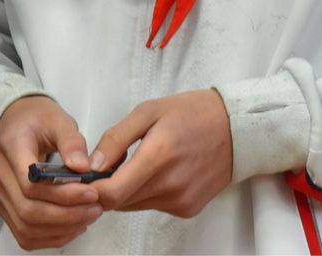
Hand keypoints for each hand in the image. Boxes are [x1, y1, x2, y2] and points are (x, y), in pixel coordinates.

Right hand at [0, 96, 102, 250]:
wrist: (16, 122)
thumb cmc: (38, 119)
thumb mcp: (58, 118)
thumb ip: (71, 141)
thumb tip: (82, 168)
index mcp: (12, 147)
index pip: (30, 183)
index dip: (62, 194)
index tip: (90, 191)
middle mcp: (1, 175)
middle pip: (28, 210)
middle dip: (66, 215)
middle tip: (95, 207)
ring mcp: (1, 195)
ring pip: (26, 227)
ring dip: (60, 229)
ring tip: (88, 216)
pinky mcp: (7, 207)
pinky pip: (25, 234)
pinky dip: (50, 237)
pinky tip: (73, 226)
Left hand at [90, 90, 231, 217]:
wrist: (236, 128)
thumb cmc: (192, 112)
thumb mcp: (149, 110)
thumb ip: (116, 138)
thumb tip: (92, 165)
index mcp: (158, 155)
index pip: (111, 193)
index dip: (91, 188)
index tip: (85, 176)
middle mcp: (169, 185)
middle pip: (119, 202)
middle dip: (108, 186)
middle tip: (112, 161)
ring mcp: (180, 201)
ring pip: (134, 205)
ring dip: (127, 189)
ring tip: (140, 161)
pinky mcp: (187, 209)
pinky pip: (153, 206)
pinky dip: (147, 192)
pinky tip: (161, 170)